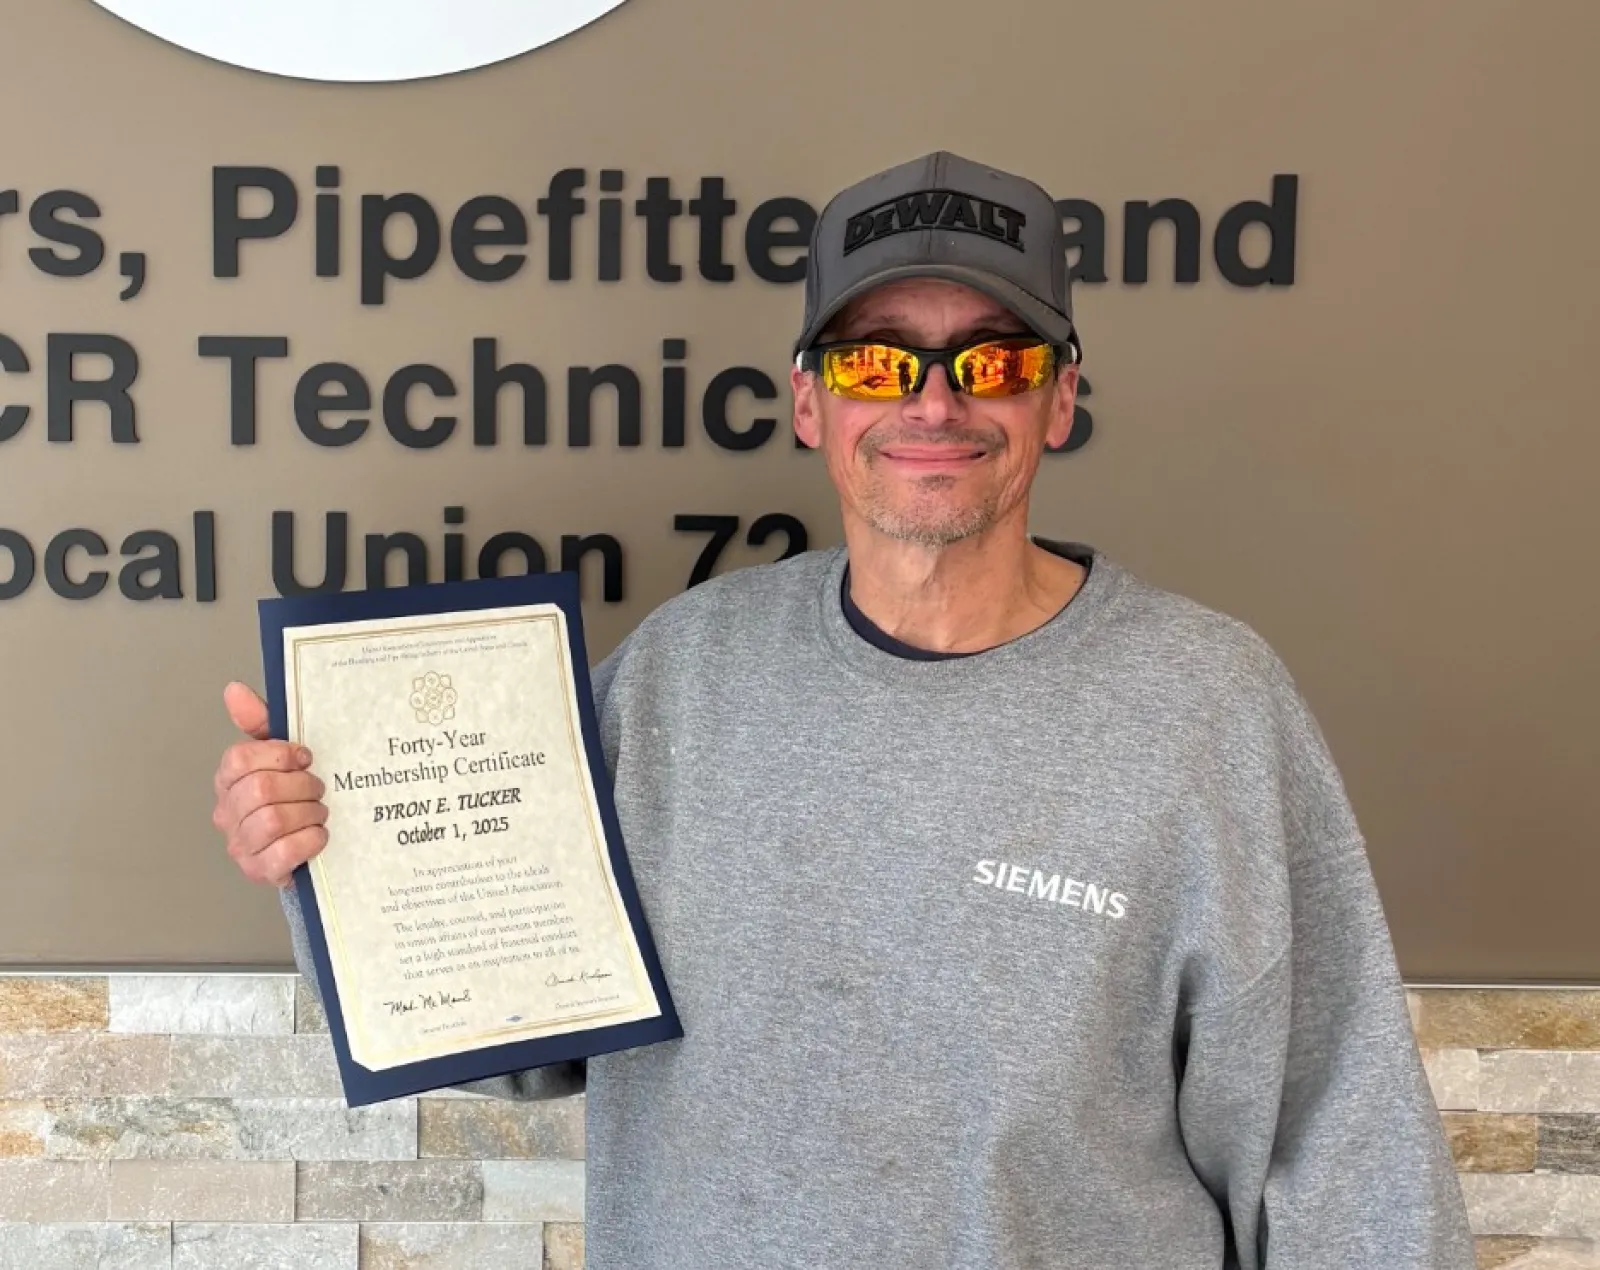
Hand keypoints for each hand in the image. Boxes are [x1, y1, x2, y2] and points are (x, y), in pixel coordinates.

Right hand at [212, 682, 328, 887]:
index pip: (240, 759)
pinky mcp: (260, 871)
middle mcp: (227, 813)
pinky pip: (283, 853)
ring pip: (272, 821)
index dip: (279, 756)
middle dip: (301, 786)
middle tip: (319, 788)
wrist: (307, 844)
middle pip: (260, 790)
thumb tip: (234, 690)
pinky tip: (318, 835)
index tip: (306, 757)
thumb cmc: (293, 795)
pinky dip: (308, 841)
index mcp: (228, 780)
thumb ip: (260, 722)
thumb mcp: (282, 755)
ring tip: (319, 812)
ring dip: (308, 814)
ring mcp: (241, 845)